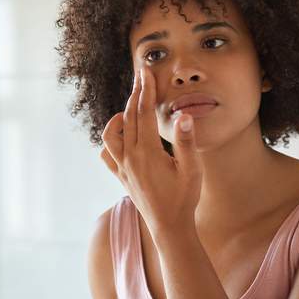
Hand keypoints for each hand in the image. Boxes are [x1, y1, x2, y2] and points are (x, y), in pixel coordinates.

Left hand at [100, 68, 202, 240]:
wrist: (169, 227)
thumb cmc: (184, 199)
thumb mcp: (192, 171)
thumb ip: (186, 142)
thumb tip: (183, 116)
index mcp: (148, 153)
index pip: (144, 113)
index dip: (146, 90)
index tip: (146, 72)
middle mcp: (130, 158)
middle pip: (128, 117)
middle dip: (135, 93)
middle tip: (141, 75)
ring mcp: (123, 168)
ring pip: (111, 134)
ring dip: (119, 117)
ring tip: (131, 108)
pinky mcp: (121, 177)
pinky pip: (107, 154)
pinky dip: (111, 141)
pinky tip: (122, 137)